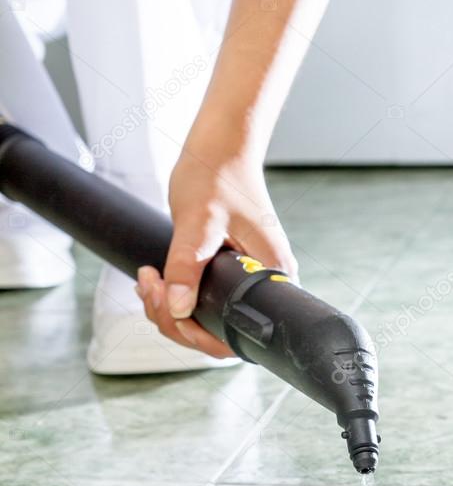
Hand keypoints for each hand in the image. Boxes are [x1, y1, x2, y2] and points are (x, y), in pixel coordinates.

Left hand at [136, 148, 297, 357]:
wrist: (220, 149)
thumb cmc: (218, 175)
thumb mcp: (198, 221)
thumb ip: (188, 266)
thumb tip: (179, 309)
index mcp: (271, 276)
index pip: (239, 333)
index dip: (201, 336)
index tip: (173, 310)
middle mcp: (264, 284)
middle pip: (219, 333)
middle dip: (176, 321)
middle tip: (151, 287)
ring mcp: (246, 281)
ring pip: (205, 319)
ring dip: (169, 309)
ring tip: (148, 280)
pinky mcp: (230, 274)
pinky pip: (201, 301)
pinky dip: (173, 297)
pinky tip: (155, 280)